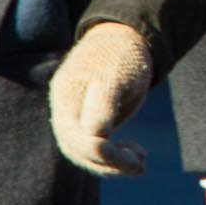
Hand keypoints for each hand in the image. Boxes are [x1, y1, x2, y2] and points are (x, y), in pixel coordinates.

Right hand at [47, 21, 153, 174]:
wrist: (123, 38)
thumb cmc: (122, 54)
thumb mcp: (115, 76)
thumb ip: (103, 106)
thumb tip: (97, 139)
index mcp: (68, 95)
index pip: (80, 138)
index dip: (106, 153)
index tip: (137, 156)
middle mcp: (64, 108)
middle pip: (77, 150)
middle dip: (109, 163)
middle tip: (141, 165)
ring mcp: (71, 115)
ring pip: (83, 153)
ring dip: (111, 163)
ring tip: (140, 162)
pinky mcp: (83, 121)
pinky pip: (91, 146)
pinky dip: (111, 156)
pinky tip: (134, 155)